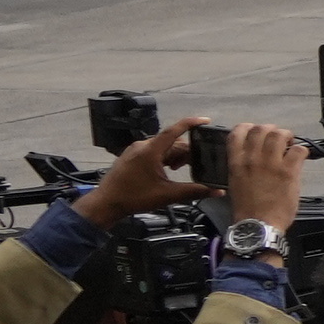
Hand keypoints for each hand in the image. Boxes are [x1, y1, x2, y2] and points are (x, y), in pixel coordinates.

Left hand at [88, 118, 219, 216]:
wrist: (106, 203)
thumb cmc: (134, 198)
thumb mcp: (167, 195)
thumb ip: (194, 191)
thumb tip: (217, 192)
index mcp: (150, 151)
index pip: (174, 131)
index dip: (191, 124)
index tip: (205, 120)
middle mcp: (142, 146)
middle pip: (171, 142)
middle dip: (186, 151)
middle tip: (197, 164)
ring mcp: (135, 150)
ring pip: (162, 147)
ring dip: (175, 156)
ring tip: (181, 169)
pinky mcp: (131, 156)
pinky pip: (153, 151)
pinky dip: (164, 157)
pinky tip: (167, 170)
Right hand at [218, 125, 308, 223]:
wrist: (258, 225)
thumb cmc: (247, 208)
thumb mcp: (236, 182)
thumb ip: (243, 165)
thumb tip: (253, 156)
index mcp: (236, 162)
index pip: (237, 132)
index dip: (248, 127)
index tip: (255, 131)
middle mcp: (252, 159)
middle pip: (261, 129)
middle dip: (271, 130)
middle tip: (278, 139)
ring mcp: (271, 164)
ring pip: (280, 135)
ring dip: (287, 136)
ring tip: (290, 144)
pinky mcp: (289, 172)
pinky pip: (299, 150)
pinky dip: (301, 151)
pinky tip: (300, 157)